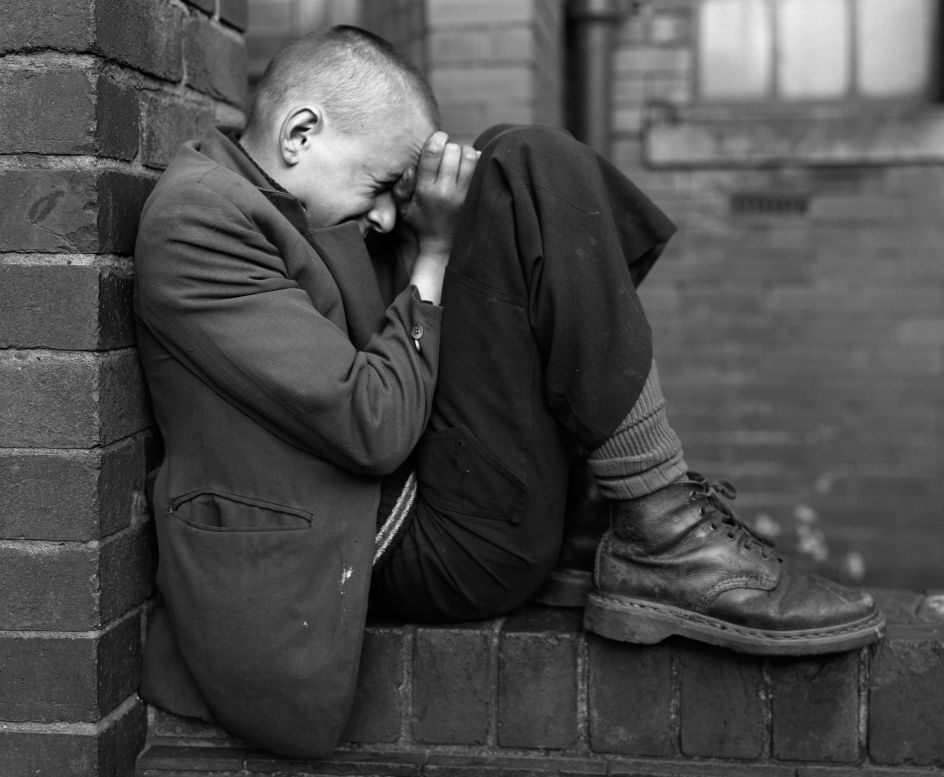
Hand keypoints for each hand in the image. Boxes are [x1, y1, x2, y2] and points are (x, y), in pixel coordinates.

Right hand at [395, 131, 478, 261]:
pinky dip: (477, 160)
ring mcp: (462, 195)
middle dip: (450, 146)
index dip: (437, 138)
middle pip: (452, 151)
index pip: (432, 153)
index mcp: (425, 189)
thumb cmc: (421, 223)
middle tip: (448, 152)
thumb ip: (401, 187)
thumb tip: (408, 169)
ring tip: (460, 157)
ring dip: (465, 151)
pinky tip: (470, 165)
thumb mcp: (403, 208)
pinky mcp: (474, 197)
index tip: (439, 138)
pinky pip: (480, 168)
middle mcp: (444, 190)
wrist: (441, 246)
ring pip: (469, 157)